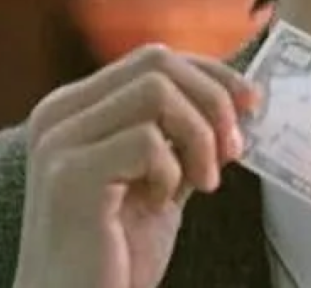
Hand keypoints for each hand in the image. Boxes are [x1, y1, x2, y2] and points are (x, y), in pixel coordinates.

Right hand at [12, 44, 258, 287]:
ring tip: (204, 182)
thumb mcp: (161, 178)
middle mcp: (59, 114)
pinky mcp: (67, 175)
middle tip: (233, 151)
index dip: (211, 73)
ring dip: (198, 136)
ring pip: (156, 91)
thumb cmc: (119, 252)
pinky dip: (171, 170)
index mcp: (77, 108)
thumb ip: (184, 136)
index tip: (252, 102)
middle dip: (212, 100)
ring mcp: (58, 142)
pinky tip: (162, 203)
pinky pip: (146, 140)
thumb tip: (239, 99)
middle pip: (157, 62)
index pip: (154, 58)